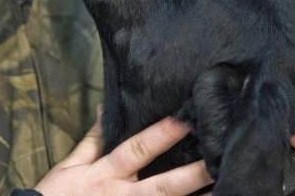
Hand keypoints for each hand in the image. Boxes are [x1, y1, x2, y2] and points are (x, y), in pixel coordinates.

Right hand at [35, 115, 212, 194]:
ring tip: (224, 190)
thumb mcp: (70, 166)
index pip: (138, 150)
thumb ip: (92, 139)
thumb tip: (103, 107)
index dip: (162, 135)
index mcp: (106, 174)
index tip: (186, 119)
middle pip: (163, 187)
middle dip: (192, 176)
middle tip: (219, 161)